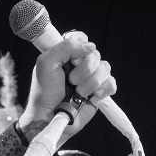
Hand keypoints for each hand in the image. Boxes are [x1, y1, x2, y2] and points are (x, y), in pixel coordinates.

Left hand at [17, 31, 117, 145]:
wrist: (49, 117)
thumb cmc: (44, 92)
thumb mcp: (46, 63)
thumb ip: (66, 47)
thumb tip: (91, 46)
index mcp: (67, 54)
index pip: (81, 38)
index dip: (79, 47)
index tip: (69, 60)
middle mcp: (80, 63)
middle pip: (95, 54)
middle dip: (83, 70)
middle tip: (70, 81)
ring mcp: (91, 77)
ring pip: (105, 68)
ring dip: (90, 83)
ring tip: (78, 93)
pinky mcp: (100, 92)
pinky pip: (111, 83)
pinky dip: (102, 91)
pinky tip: (91, 97)